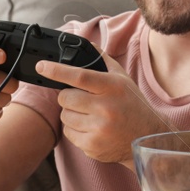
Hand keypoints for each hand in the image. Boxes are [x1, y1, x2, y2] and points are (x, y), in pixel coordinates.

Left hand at [46, 52, 168, 167]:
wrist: (147, 137)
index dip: (57, 71)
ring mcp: (98, 129)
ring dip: (71, 113)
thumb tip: (87, 44)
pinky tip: (91, 127)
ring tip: (89, 114)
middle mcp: (105, 108)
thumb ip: (103, 61)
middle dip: (68, 97)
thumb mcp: (123, 79)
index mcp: (112, 87)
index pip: (79, 76)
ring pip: (65, 117)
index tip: (42, 66)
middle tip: (80, 99)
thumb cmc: (133, 104)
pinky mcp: (92, 146)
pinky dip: (75, 129)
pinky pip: (68, 133)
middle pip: (65, 98)